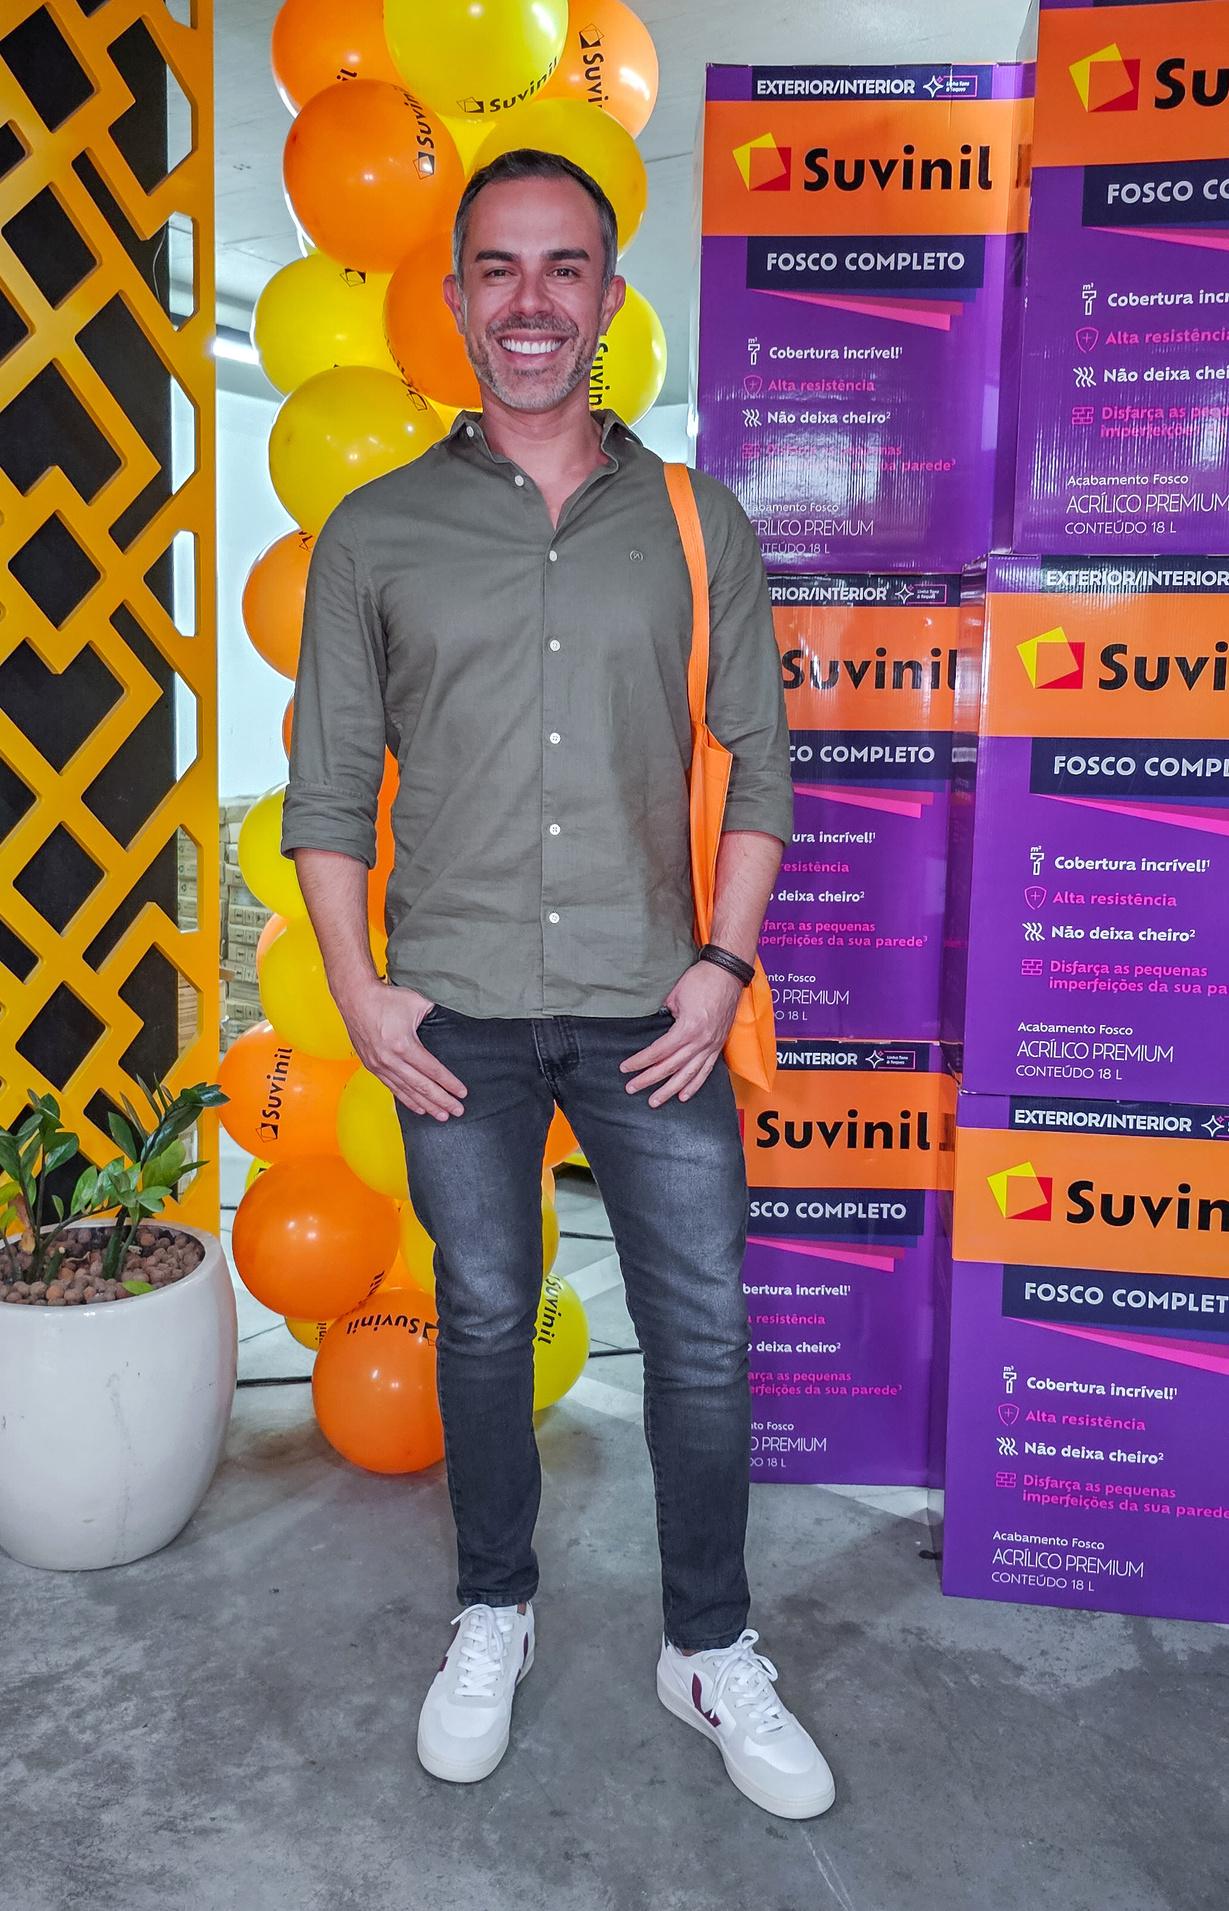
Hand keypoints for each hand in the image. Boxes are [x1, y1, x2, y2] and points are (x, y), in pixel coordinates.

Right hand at [343, 980, 467, 1121]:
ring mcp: (379, 1065)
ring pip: (407, 1091)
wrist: (355, 997)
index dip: (449, 1083)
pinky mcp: (372, 1066)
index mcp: (403, 1044)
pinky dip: (407, 1099)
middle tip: (457, 1111)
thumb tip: (451, 1027)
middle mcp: (390, 1059)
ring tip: (441, 1115)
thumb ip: (434, 1018)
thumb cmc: (385, 998)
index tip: (461, 1093)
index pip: (432, 1070)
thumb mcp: (416, 1004)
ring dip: (426, 1105)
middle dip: (441, 1100)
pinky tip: (418, 1107)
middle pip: (421, 1086)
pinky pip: (392, 1087)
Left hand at [619, 959, 741, 1107]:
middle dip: (649, 1080)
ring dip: (669, 1090)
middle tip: (632, 1088)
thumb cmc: (701, 980)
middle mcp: (701, 1041)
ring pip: (688, 1075)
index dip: (640, 1061)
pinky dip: (694, 1085)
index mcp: (688, 1028)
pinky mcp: (718, 1045)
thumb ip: (664, 1015)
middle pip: (670, 1067)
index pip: (658, 1052)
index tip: (625, 1068)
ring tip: (654, 1101)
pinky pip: (706, 1070)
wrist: (728, 974)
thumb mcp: (675, 995)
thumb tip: (655, 1028)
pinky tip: (683, 1096)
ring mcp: (711, 1045)